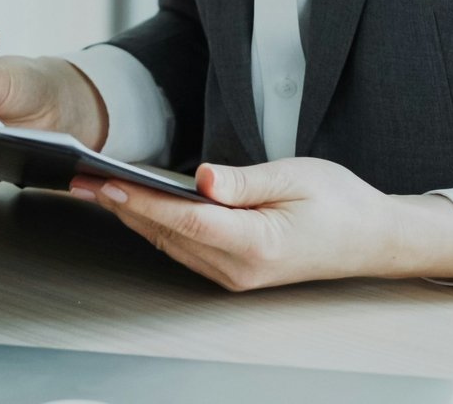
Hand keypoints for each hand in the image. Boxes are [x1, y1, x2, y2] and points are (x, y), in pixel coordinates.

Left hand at [66, 158, 452, 291]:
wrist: (371, 239)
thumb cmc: (340, 203)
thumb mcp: (296, 177)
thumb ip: (243, 181)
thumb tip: (200, 177)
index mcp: (256, 243)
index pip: (186, 220)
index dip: (141, 202)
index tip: (106, 184)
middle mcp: (239, 267)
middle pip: (168, 234)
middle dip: (122, 206)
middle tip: (82, 177)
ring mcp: (235, 274)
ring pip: (171, 243)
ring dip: (132, 216)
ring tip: (96, 185)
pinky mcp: (233, 270)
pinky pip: (184, 247)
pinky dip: (156, 224)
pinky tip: (136, 203)